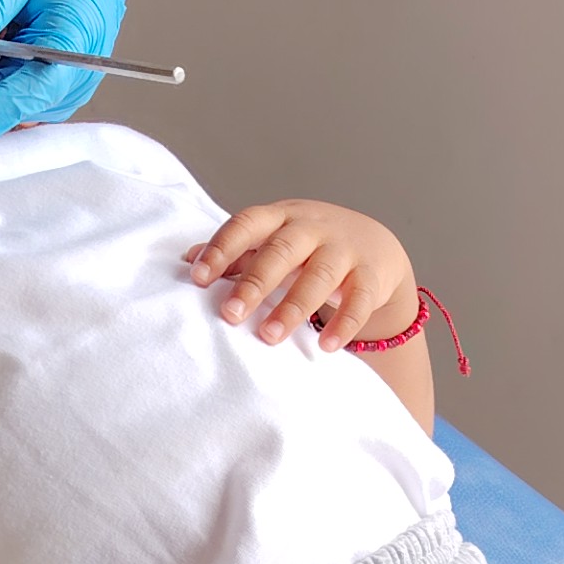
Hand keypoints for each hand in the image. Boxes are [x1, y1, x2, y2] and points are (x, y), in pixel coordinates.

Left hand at [186, 198, 414, 348]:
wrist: (375, 246)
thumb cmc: (309, 247)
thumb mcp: (275, 240)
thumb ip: (237, 251)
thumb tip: (187, 261)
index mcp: (282, 217)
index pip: (248, 224)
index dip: (223, 248)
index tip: (198, 278)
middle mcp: (313, 228)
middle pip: (281, 250)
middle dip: (254, 283)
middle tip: (229, 315)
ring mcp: (345, 250)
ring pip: (319, 276)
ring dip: (292, 307)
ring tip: (269, 336)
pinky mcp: (371, 276)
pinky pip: (359, 299)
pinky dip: (344, 323)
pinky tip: (325, 346)